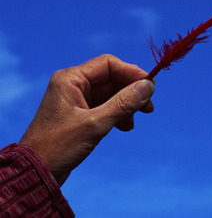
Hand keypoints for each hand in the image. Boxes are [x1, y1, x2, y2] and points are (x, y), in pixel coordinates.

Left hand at [19, 54, 154, 184]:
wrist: (35, 172)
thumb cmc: (59, 146)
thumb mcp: (96, 124)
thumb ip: (123, 103)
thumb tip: (149, 86)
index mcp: (71, 79)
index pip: (109, 65)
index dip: (132, 73)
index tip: (151, 86)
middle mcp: (73, 85)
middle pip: (112, 79)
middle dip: (131, 92)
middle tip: (149, 107)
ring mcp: (75, 100)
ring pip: (111, 94)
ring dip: (126, 105)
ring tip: (134, 121)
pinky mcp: (79, 114)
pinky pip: (105, 106)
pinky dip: (117, 114)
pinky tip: (125, 127)